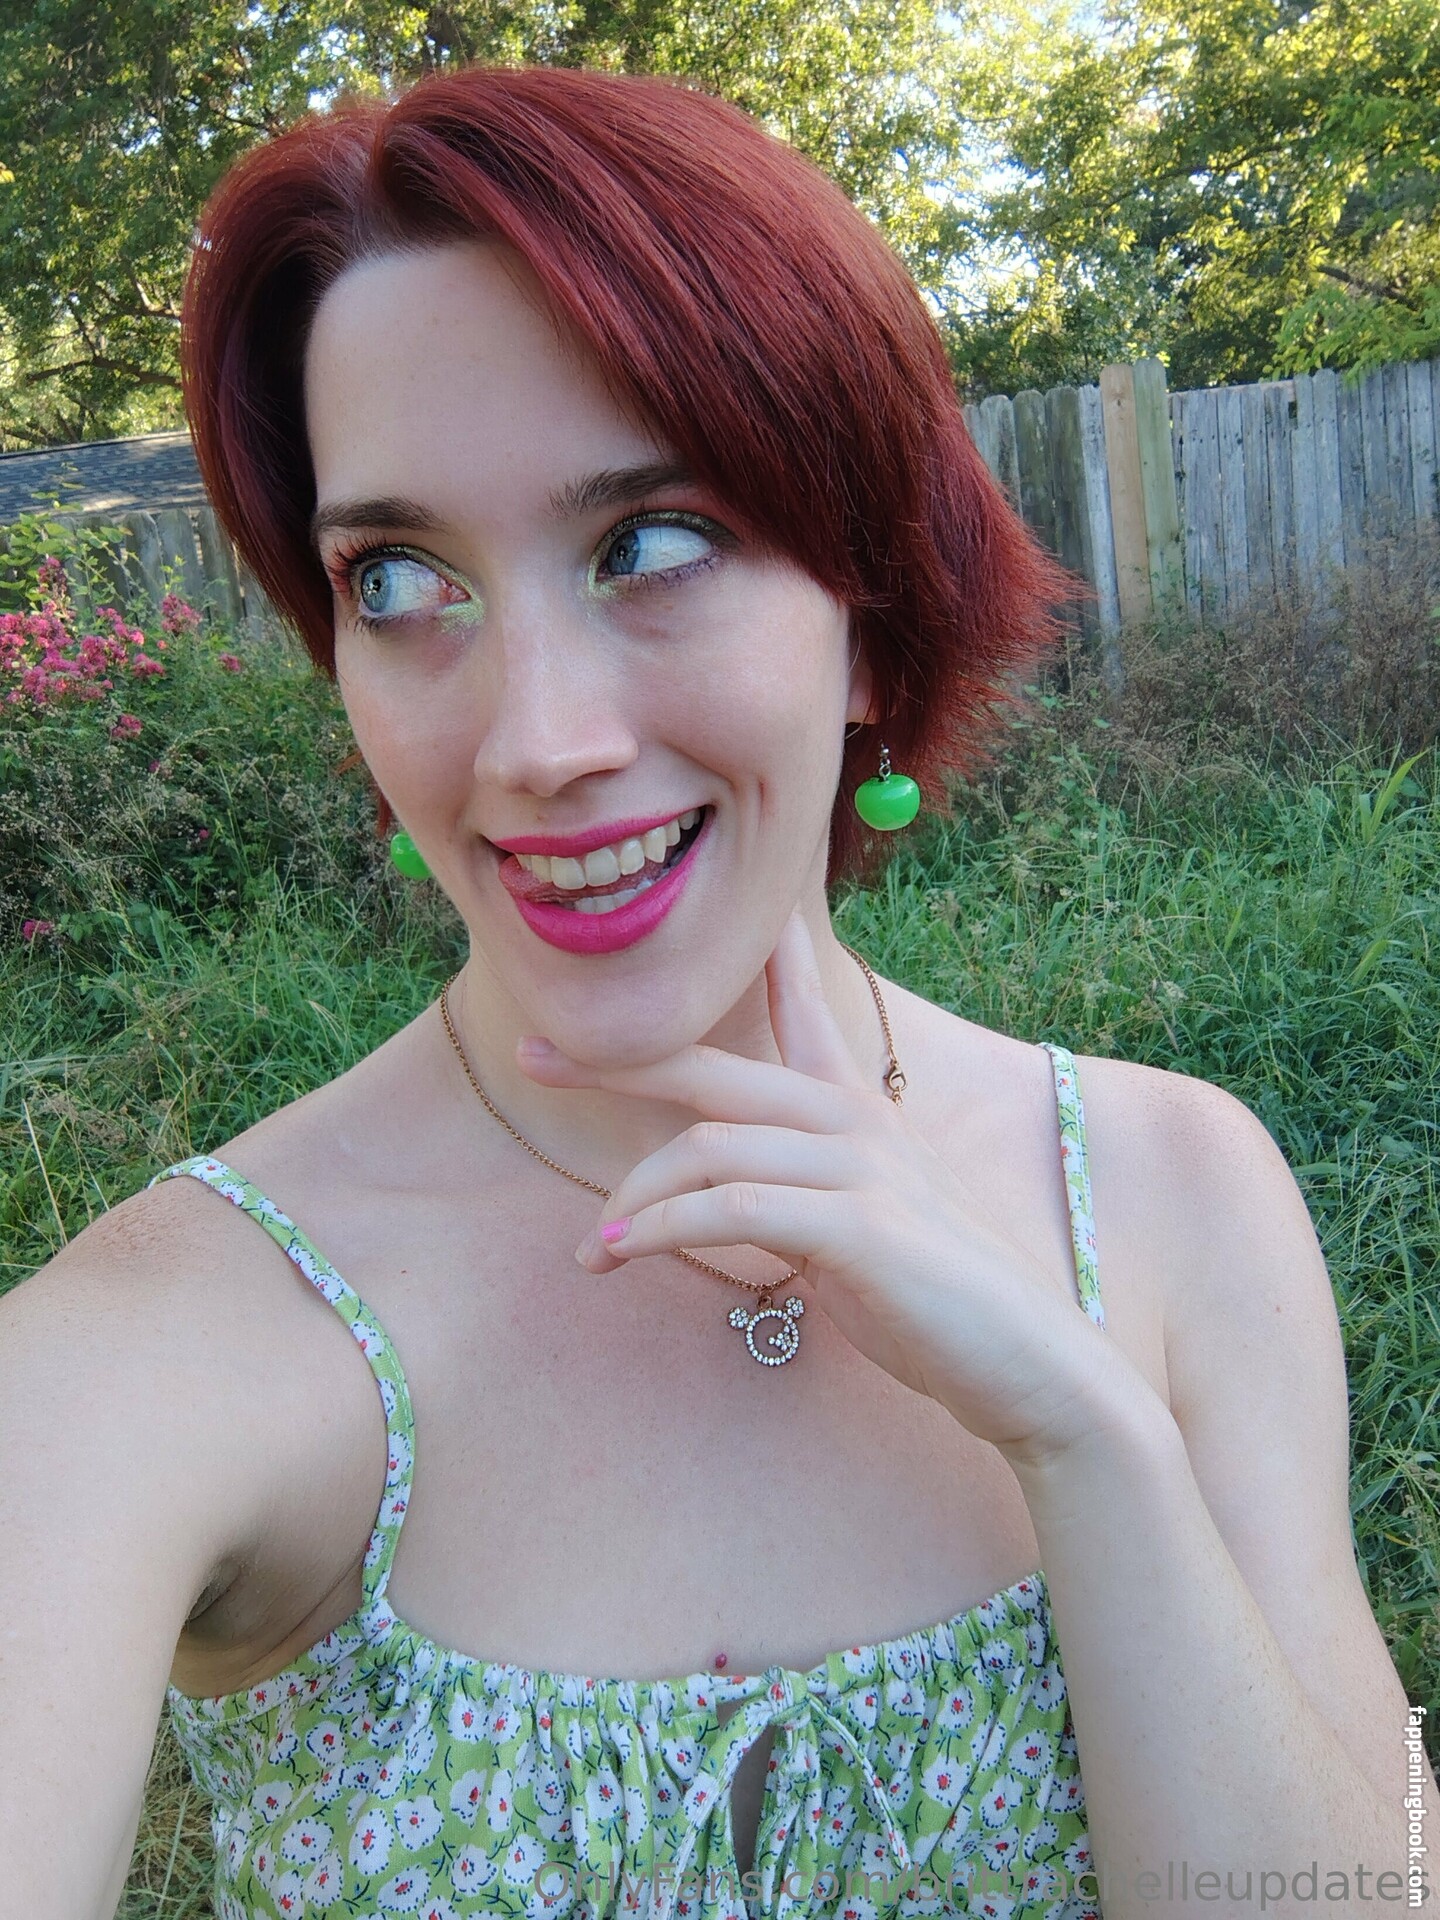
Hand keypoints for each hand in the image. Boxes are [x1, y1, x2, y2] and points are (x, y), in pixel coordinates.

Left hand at [515, 907, 1155, 1469]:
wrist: (1028, 1362)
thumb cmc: (939, 1301)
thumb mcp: (859, 1225)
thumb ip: (795, 1192)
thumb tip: (722, 1194)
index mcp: (860, 1111)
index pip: (802, 1008)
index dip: (756, 958)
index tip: (700, 923)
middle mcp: (857, 1119)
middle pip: (713, 1068)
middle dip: (616, 1059)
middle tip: (534, 1055)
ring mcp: (861, 1167)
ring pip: (709, 1147)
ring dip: (634, 1199)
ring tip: (594, 1249)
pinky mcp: (858, 1225)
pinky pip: (734, 1208)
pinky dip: (665, 1230)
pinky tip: (623, 1254)